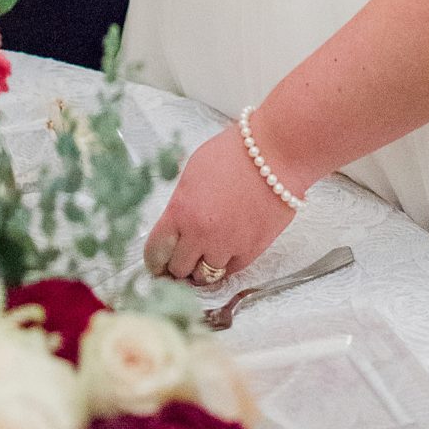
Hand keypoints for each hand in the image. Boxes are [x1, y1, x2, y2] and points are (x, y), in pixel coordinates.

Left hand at [144, 123, 295, 284]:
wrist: (274, 153)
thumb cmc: (234, 152)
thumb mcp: (192, 171)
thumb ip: (181, 203)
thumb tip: (177, 224)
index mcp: (180, 210)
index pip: (156, 251)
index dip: (155, 260)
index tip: (157, 264)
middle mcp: (200, 234)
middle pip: (179, 268)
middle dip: (177, 265)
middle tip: (181, 261)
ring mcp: (226, 246)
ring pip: (205, 275)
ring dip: (202, 267)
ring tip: (204, 256)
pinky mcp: (251, 252)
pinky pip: (230, 271)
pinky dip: (225, 264)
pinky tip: (224, 251)